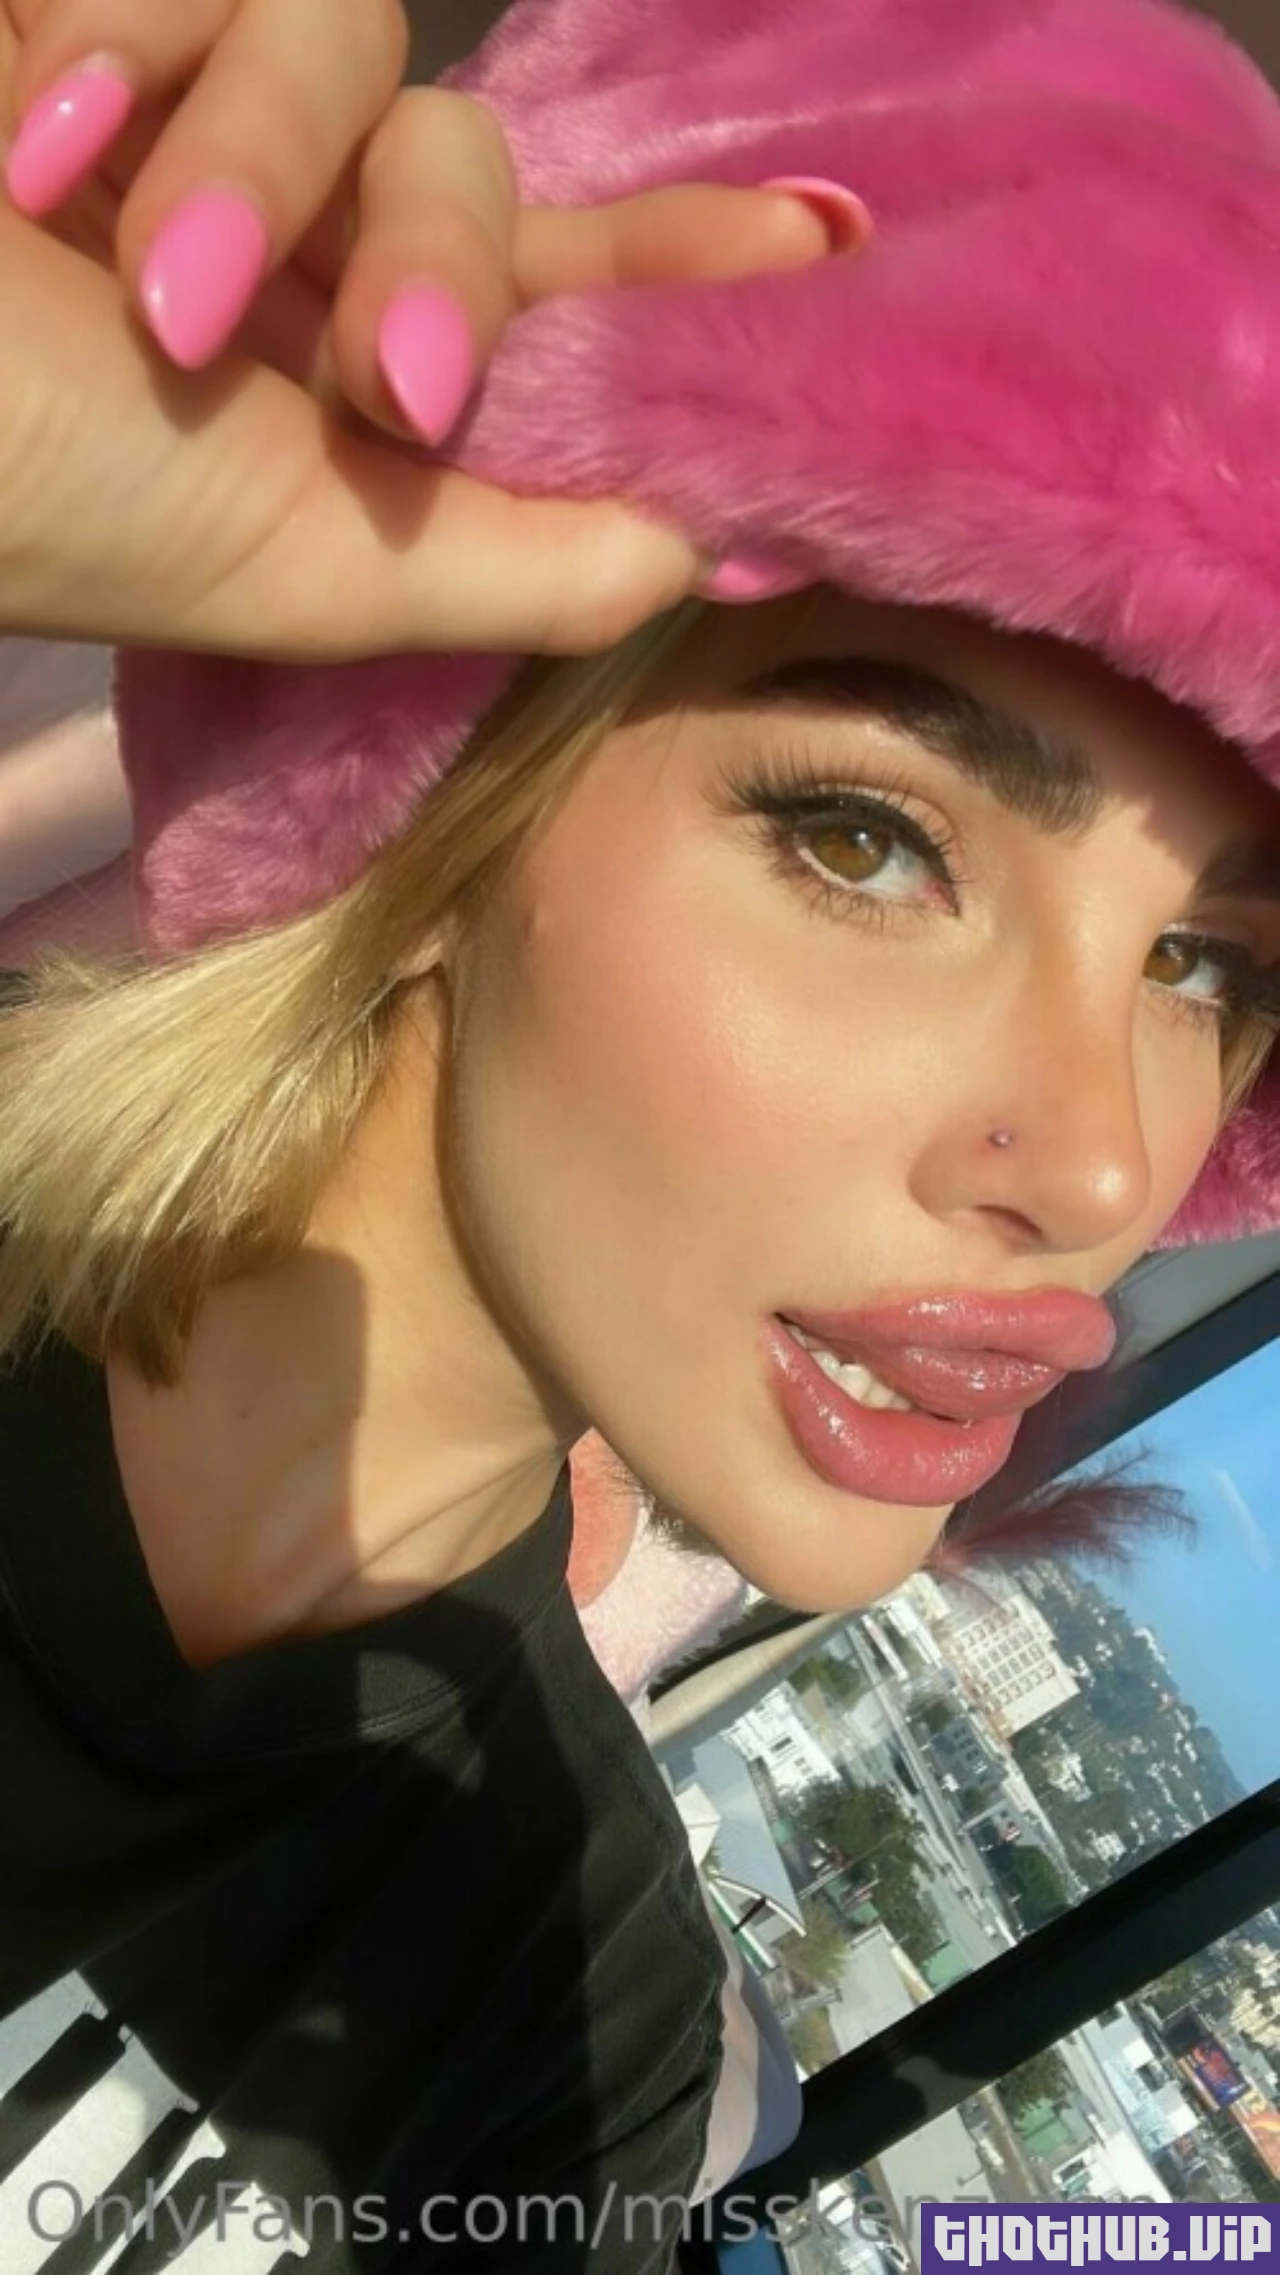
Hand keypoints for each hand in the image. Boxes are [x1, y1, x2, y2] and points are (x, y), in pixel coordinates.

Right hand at [0, 1, 868, 659]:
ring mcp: (173, 109)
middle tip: (391, 385)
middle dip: (447, 263)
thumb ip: (512, 556)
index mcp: (330, 380)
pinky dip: (130, 43)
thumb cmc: (34, 492)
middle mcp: (272, 240)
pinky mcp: (92, 7)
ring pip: (347, 39)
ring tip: (146, 285)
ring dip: (261, 162)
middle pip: (467, 163)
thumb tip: (708, 546)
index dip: (683, 272)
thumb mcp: (301, 560)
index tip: (837, 245)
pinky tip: (31, 143)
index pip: (550, 302)